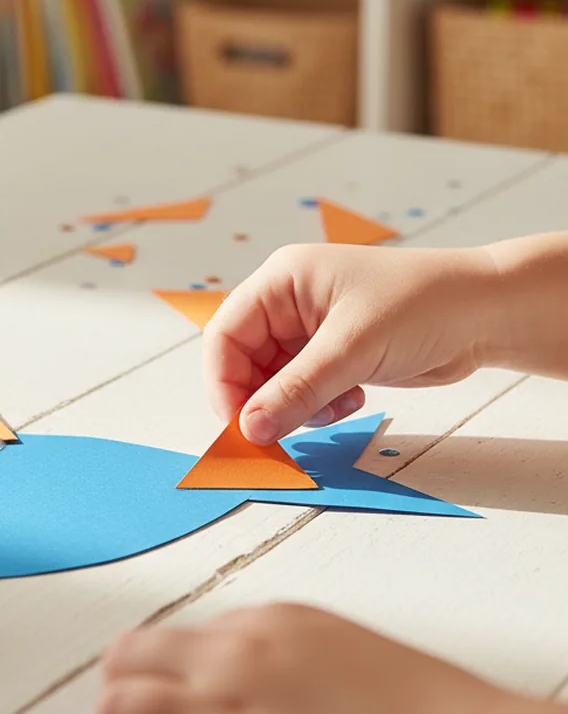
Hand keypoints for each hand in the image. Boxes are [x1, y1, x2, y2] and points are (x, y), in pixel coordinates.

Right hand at [203, 243, 495, 444]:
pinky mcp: (335, 353)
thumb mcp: (352, 349)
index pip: (226, 334)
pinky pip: (303, 389)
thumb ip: (296, 391)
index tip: (238, 424)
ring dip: (295, 405)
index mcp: (283, 280)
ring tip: (334, 407)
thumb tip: (250, 428)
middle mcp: (290, 302)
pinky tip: (352, 400)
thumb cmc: (425, 304)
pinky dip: (318, 405)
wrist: (489, 313)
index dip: (223, 382)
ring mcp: (312, 329)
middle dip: (261, 399)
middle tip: (277, 433)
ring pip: (274, 381)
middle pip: (245, 361)